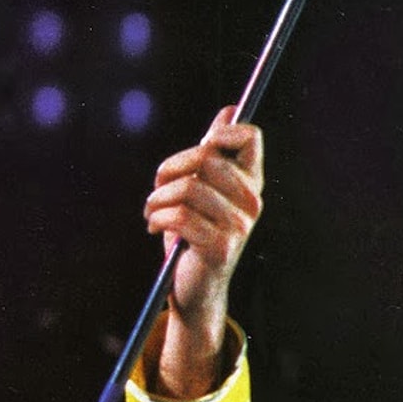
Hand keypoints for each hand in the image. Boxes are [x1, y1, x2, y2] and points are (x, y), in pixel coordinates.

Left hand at [144, 107, 263, 397]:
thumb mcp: (202, 191)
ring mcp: (239, 226)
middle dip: (169, 169)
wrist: (194, 291)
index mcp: (251, 183)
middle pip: (206, 159)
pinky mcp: (219, 247)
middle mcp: (251, 202)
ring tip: (150, 211)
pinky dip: (157, 218)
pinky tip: (152, 226)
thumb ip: (213, 155)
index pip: (250, 137)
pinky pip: (180, 216)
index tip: (197, 148)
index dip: (220, 133)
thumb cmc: (193, 236)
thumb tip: (229, 110)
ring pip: (188, 188)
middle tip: (156, 188)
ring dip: (157, 198)